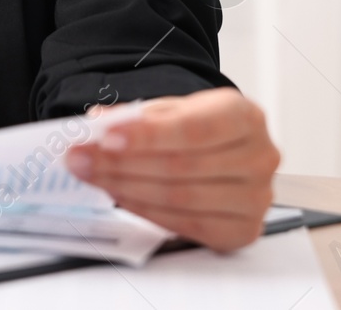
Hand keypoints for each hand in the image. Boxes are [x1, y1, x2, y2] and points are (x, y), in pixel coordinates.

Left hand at [66, 87, 280, 251]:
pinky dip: (146, 211)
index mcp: (245, 116)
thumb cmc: (196, 128)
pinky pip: (186, 225)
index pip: (193, 128)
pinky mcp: (243, 230)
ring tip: (92, 175)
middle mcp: (259, 157)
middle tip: (81, 158)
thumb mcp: (169, 110)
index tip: (105, 137)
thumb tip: (98, 123)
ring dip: (126, 187)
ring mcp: (256, 198)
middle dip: (121, 162)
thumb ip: (136, 116)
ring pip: (181, 197)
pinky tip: (119, 196)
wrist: (222, 150)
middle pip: (181, 166)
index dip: (147, 135)